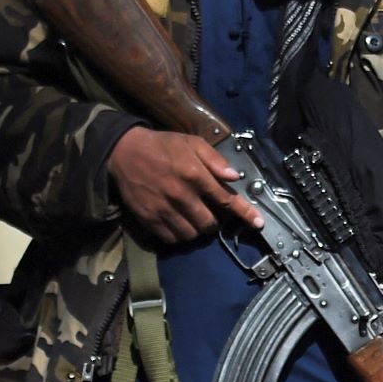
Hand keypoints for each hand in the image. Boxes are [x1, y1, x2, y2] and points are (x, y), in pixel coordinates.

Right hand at [108, 127, 259, 245]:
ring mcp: (163, 209)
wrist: (124, 151)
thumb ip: (215, 160)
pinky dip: (178, 235)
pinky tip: (178, 223)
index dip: (245, 213)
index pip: (226, 200)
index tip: (259, 223)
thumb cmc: (163, 146)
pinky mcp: (148, 218)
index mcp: (194, 175)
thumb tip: (235, 176)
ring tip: (193, 219)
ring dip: (197, 230)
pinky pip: (171, 238)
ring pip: (191, 234)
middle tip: (210, 214)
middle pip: (209, 223)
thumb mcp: (192, 143)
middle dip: (214, 222)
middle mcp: (180, 195)